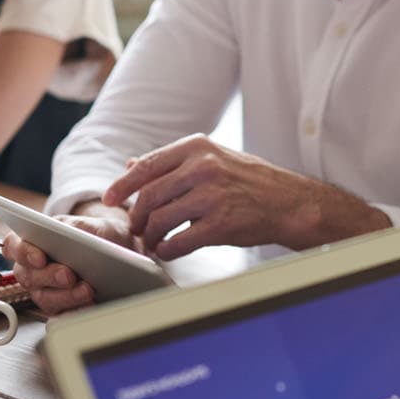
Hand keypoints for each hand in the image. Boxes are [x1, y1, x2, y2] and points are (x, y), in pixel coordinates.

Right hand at [1, 204, 134, 314]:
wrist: (118, 249)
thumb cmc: (96, 235)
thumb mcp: (88, 225)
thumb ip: (75, 228)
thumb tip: (70, 236)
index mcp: (33, 243)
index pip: (13, 246)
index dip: (23, 252)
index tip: (39, 257)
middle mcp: (33, 269)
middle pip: (29, 276)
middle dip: (49, 276)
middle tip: (68, 275)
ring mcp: (44, 291)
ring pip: (45, 298)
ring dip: (66, 296)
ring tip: (87, 290)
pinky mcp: (60, 309)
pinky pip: (60, 316)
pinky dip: (74, 312)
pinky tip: (88, 306)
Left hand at [104, 133, 384, 258]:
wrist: (290, 202)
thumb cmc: (251, 181)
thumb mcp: (214, 157)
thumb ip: (173, 162)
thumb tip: (132, 164)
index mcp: (198, 148)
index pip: (147, 165)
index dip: (122, 185)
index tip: (110, 198)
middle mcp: (203, 168)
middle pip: (149, 195)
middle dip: (137, 216)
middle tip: (136, 228)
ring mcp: (212, 197)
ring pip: (160, 220)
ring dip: (150, 235)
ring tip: (153, 241)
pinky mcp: (221, 225)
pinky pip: (179, 241)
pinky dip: (167, 249)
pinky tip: (169, 250)